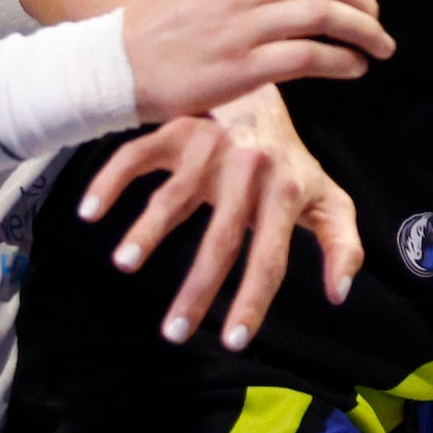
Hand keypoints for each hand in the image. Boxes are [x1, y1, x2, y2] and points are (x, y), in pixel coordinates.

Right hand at [76, 94, 364, 350]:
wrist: (261, 92)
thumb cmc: (290, 160)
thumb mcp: (328, 197)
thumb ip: (342, 244)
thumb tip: (338, 293)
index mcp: (286, 190)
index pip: (270, 256)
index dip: (253, 300)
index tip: (233, 341)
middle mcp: (248, 169)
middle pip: (220, 238)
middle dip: (197, 289)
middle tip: (173, 334)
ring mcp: (210, 148)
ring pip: (174, 195)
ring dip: (148, 230)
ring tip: (124, 265)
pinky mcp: (177, 130)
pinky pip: (138, 156)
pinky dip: (111, 181)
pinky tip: (90, 213)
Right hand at [122, 0, 392, 121]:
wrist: (116, 67)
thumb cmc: (157, 20)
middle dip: (364, 4)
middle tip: (376, 24)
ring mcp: (243, 26)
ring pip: (323, 16)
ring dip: (364, 33)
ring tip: (378, 49)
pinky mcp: (242, 67)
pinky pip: (308, 57)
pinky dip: (341, 61)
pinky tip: (353, 68)